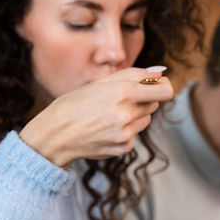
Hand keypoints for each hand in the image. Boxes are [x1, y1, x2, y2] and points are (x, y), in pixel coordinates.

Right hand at [19, 67, 172, 167]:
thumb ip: (133, 75)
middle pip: (155, 103)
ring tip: (109, 115)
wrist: (55, 136)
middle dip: (143, 99)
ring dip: (134, 114)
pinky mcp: (124, 147)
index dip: (163, 86)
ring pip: (146, 119)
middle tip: (121, 99)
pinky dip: (125, 129)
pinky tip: (105, 128)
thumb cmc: (74, 105)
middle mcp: (126, 114)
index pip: (164, 91)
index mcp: (121, 92)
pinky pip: (135, 133)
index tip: (157, 85)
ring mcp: (126, 133)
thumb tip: (160, 72)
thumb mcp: (99, 83)